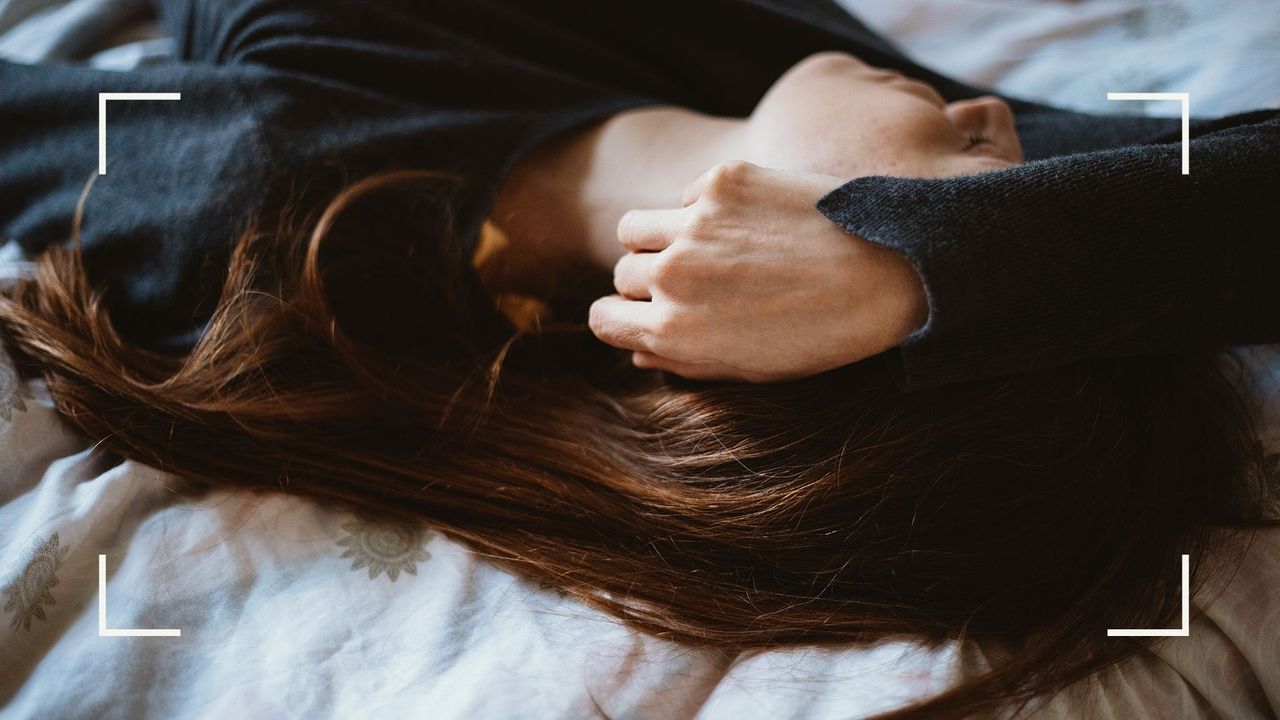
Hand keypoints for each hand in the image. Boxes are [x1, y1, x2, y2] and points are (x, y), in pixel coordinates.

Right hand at [588, 160, 928, 381]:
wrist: (892, 272)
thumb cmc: (825, 333)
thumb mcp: (751, 368)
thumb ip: (686, 360)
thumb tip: (642, 351)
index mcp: (673, 330)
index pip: (603, 319)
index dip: (620, 318)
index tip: (641, 314)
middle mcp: (672, 275)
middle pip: (622, 272)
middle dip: (645, 280)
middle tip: (691, 283)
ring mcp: (695, 222)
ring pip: (634, 226)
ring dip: (655, 238)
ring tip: (698, 246)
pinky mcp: (723, 181)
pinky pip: (685, 195)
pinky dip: (704, 209)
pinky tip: (750, 222)